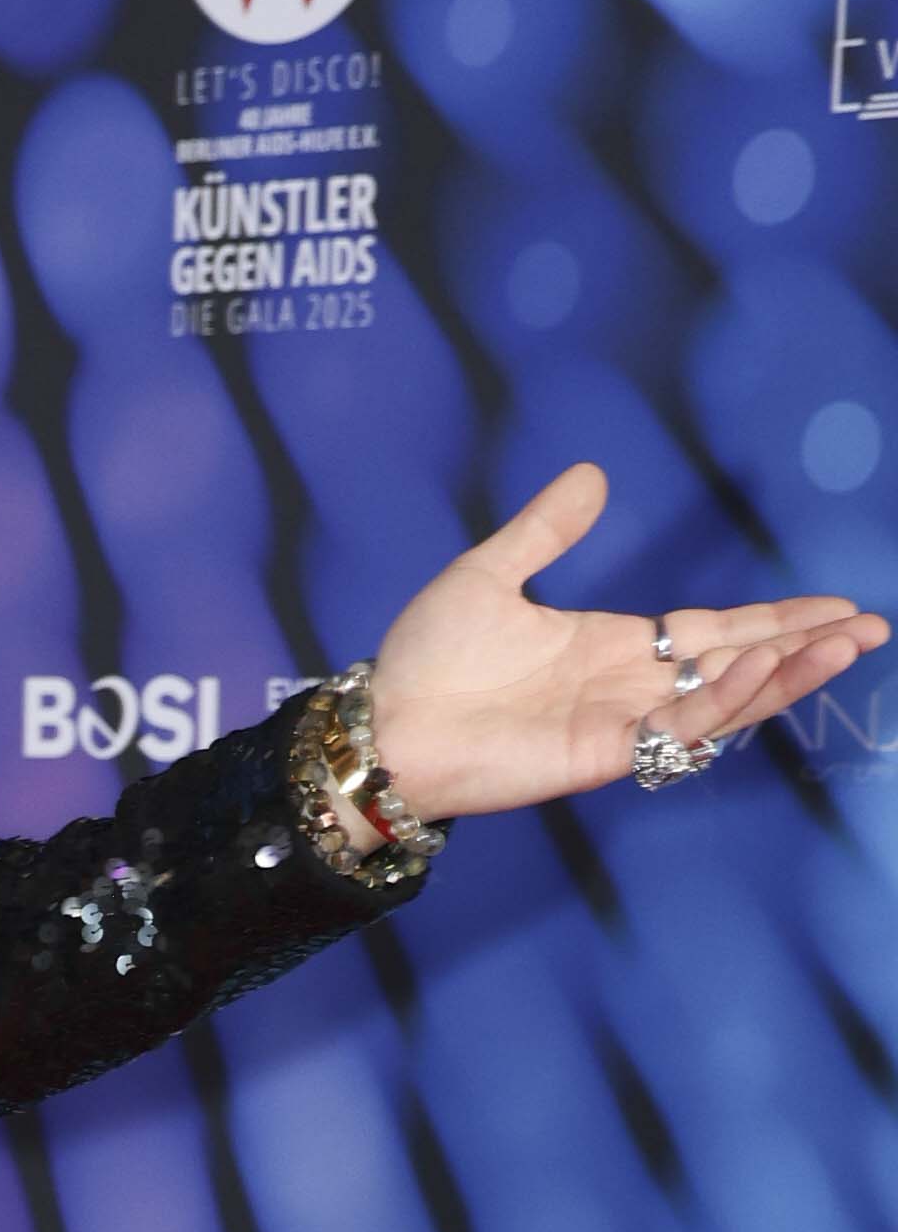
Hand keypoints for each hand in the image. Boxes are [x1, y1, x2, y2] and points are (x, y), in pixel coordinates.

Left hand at [363, 468, 886, 822]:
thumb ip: (546, 530)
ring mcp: (621, 724)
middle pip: (739, 665)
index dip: (775, 619)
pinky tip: (763, 668)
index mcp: (614, 644)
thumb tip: (592, 475)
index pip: (714, 630)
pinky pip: (679, 731)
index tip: (834, 606)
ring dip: (785, 673)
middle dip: (805, 646)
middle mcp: (629, 686)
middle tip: (871, 627)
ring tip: (844, 643)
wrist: (383, 723)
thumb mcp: (490, 573)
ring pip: (724, 702)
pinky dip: (723, 701)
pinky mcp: (602, 756)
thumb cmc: (426, 660)